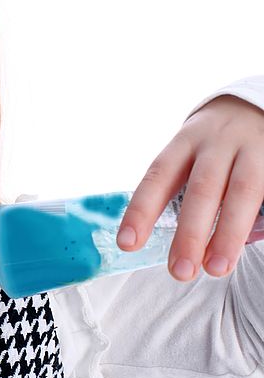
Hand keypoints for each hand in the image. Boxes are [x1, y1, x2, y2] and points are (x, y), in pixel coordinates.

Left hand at [116, 94, 263, 280]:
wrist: (254, 105)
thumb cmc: (212, 144)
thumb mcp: (190, 153)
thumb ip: (180, 190)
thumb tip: (175, 242)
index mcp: (184, 143)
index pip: (158, 177)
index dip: (141, 211)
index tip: (127, 244)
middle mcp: (216, 144)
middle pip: (201, 189)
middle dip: (189, 233)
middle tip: (180, 271)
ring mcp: (252, 150)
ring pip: (241, 193)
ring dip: (227, 234)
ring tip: (216, 269)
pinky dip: (260, 219)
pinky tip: (251, 242)